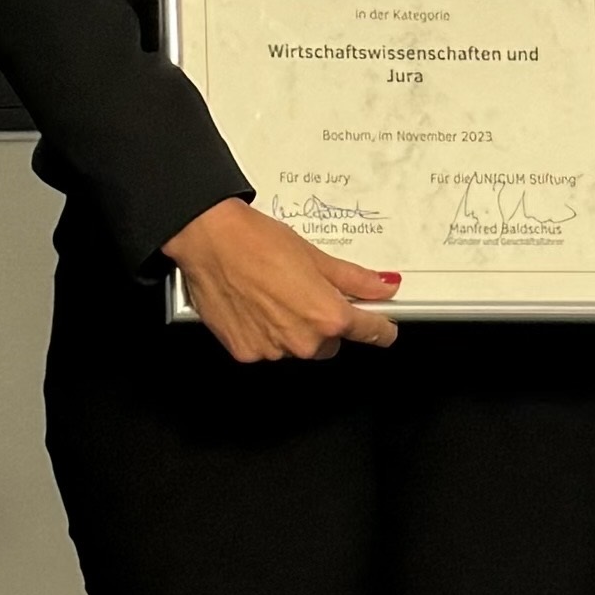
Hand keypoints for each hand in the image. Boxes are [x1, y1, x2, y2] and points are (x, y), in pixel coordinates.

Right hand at [163, 199, 397, 365]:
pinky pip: (267, 349)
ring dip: (292, 329)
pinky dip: (264, 333)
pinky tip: (255, 307)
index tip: (383, 328)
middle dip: (324, 324)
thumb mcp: (316, 256)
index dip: (380, 328)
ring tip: (273, 295)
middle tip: (306, 294)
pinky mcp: (246, 353)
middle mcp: (303, 341)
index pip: (371, 333)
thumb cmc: (257, 242)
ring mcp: (273, 351)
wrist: (210, 241)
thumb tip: (382, 286)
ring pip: (296, 347)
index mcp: (328, 316)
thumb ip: (354, 279)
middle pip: (330, 343)